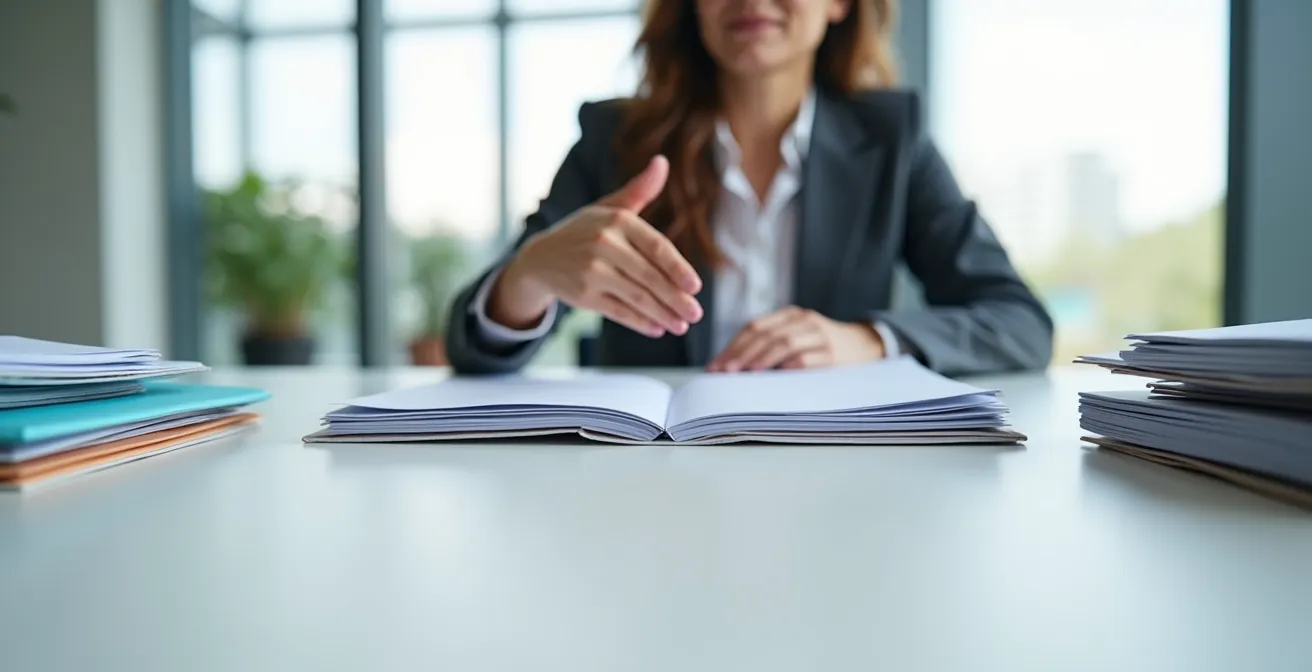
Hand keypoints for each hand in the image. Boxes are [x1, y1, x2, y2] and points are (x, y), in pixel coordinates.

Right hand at [488, 155, 703, 337]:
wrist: (541, 258)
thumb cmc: (584, 231)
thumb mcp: (609, 208)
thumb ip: (639, 190)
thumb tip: (662, 162)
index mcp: (616, 221)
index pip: (656, 247)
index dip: (677, 268)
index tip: (695, 286)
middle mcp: (603, 245)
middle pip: (649, 276)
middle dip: (676, 299)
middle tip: (695, 314)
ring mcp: (592, 272)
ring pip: (637, 297)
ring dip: (663, 314)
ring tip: (682, 325)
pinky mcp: (584, 296)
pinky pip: (619, 312)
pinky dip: (640, 322)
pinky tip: (658, 328)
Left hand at [707, 306, 886, 371]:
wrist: (866, 346)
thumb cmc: (821, 347)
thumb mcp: (797, 337)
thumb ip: (770, 346)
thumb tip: (731, 368)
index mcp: (791, 315)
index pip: (755, 327)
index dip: (733, 345)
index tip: (715, 365)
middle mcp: (805, 321)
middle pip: (766, 335)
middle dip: (741, 354)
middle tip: (723, 371)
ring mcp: (820, 336)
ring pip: (785, 344)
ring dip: (761, 360)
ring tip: (743, 374)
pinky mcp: (833, 355)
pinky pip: (807, 360)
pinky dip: (787, 368)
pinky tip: (773, 378)